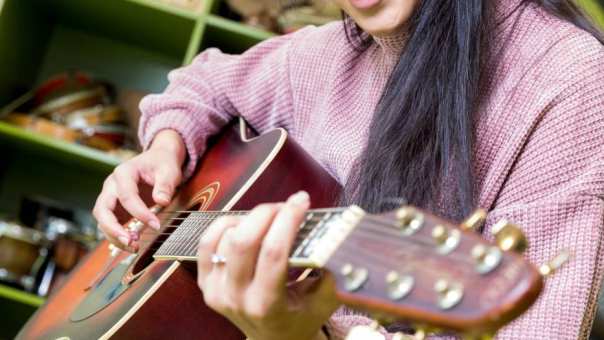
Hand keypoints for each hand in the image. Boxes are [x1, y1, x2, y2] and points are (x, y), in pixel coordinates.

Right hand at [93, 129, 185, 250]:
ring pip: (102, 220)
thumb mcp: (169, 171)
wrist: (159, 160)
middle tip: (130, 242)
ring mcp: (110, 197)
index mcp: (123, 173)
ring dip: (114, 236)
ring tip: (134, 247)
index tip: (155, 225)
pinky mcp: (115, 209)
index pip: (127, 196)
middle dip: (113, 228)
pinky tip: (133, 244)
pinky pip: (110, 224)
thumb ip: (165, 185)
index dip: (140, 213)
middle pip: (103, 209)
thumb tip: (161, 201)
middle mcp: (111, 185)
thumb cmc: (163, 164)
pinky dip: (118, 236)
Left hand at [197, 191, 338, 339]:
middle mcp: (237, 299)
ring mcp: (217, 291)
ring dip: (250, 218)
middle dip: (267, 213)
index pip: (273, 253)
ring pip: (225, 238)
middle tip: (286, 205)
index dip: (288, 220)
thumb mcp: (326, 299)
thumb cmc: (303, 316)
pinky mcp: (205, 284)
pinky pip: (207, 244)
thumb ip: (333, 269)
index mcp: (268, 305)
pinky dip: (224, 225)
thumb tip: (337, 231)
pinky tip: (243, 222)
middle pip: (244, 241)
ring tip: (271, 217)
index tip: (302, 201)